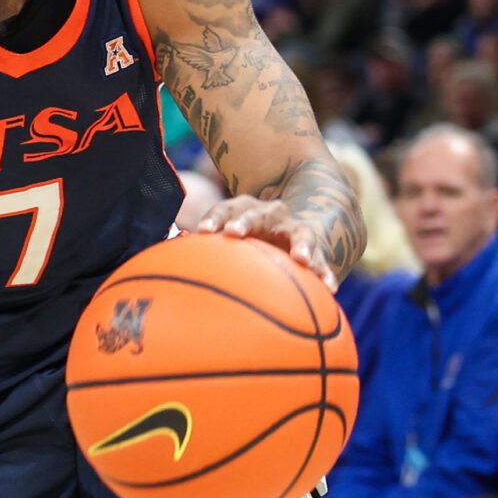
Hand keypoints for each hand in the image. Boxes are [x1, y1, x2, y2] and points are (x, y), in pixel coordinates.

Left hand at [193, 198, 337, 288]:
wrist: (294, 227)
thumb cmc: (248, 244)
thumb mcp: (227, 246)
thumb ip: (202, 257)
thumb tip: (167, 271)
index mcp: (243, 211)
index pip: (225, 209)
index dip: (213, 218)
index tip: (201, 232)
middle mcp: (269, 215)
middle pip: (255, 213)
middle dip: (244, 221)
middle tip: (233, 233)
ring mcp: (294, 229)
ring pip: (299, 232)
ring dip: (301, 244)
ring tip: (302, 258)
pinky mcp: (314, 248)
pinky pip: (321, 261)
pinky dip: (324, 273)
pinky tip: (330, 288)